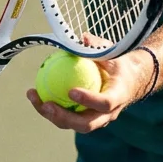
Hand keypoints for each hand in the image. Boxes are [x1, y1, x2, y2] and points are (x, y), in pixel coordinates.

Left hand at [26, 50, 152, 132]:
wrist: (129, 82)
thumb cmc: (119, 64)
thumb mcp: (113, 53)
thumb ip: (99, 47)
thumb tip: (83, 37)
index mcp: (118, 96)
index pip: (105, 103)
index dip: (88, 100)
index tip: (71, 91)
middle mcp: (108, 114)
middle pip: (86, 124)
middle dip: (63, 117)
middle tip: (46, 104)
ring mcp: (96, 119)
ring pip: (72, 124)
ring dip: (50, 114)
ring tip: (33, 97)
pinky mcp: (85, 119)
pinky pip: (66, 117)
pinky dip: (50, 109)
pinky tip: (35, 94)